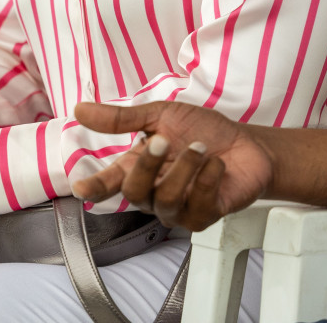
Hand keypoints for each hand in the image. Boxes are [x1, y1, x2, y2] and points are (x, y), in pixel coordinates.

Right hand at [71, 101, 272, 229]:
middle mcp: (154, 192)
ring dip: (184, 169)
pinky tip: (217, 165)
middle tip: (162, 141)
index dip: (95, 186)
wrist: (246, 144)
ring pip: (166, 200)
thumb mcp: (161, 115)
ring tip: (201, 148)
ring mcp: (177, 208)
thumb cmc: (202, 130)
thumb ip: (123, 118)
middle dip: (147, 166)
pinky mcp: (202, 217)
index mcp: (139, 167)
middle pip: (135, 192)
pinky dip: (208, 179)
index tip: (81, 187)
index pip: (110, 182)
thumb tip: (80, 110)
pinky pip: (198, 205)